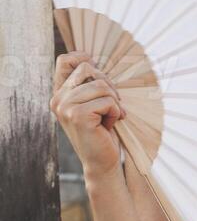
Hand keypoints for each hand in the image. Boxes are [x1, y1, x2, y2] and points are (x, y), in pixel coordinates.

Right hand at [50, 51, 126, 181]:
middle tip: (112, 105)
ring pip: (101, 85)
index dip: (84, 58)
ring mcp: (65, 107)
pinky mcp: (78, 115)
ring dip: (114, 102)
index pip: (65, 60)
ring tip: (109, 117)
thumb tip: (89, 58)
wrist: (102, 161)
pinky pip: (108, 101)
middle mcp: (57, 99)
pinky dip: (116, 112)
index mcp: (59, 94)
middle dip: (108, 85)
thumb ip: (89, 83)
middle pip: (88, 68)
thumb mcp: (94, 102)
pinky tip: (109, 126)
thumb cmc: (102, 130)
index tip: (98, 74)